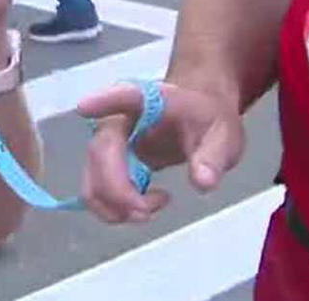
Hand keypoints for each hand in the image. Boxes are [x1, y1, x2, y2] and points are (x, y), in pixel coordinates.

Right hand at [77, 82, 244, 223]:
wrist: (198, 115)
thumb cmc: (206, 118)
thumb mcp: (224, 134)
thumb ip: (214, 156)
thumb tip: (202, 180)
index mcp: (149, 100)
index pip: (125, 96)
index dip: (103, 101)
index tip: (84, 106)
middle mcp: (119, 118)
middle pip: (101, 154)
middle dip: (119, 191)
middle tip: (148, 211)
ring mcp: (108, 143)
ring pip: (92, 179)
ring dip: (114, 206)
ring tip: (151, 208)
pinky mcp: (106, 164)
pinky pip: (96, 191)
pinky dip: (114, 209)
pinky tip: (144, 205)